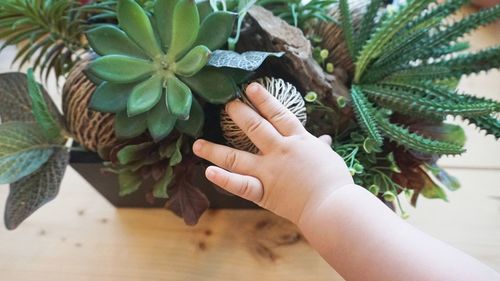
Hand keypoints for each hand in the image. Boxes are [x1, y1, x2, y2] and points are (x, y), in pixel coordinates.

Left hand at [193, 83, 353, 223]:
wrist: (331, 206)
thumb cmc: (335, 181)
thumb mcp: (329, 158)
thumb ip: (321, 147)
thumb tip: (324, 139)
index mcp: (298, 140)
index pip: (278, 114)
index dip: (263, 99)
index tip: (250, 87)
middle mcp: (280, 151)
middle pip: (255, 128)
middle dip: (239, 114)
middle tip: (226, 105)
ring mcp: (269, 171)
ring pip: (237, 157)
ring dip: (215, 149)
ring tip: (197, 144)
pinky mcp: (264, 192)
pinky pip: (241, 185)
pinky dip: (224, 179)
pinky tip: (208, 172)